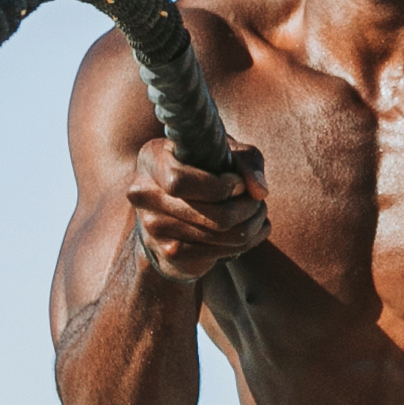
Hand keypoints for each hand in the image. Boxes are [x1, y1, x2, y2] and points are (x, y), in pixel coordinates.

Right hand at [124, 140, 268, 282]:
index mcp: (151, 160)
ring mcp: (152, 228)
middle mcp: (143, 194)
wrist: (172, 206)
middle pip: (211, 213)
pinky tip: (249, 231)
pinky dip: (243, 243)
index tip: (239, 184)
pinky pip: (216, 253)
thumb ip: (246, 162)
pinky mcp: (167, 253)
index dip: (220, 187)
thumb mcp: (225, 152)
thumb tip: (259, 191)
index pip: (181, 182)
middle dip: (247, 208)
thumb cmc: (203, 167)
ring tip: (258, 214)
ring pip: (218, 235)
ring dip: (250, 225)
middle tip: (258, 202)